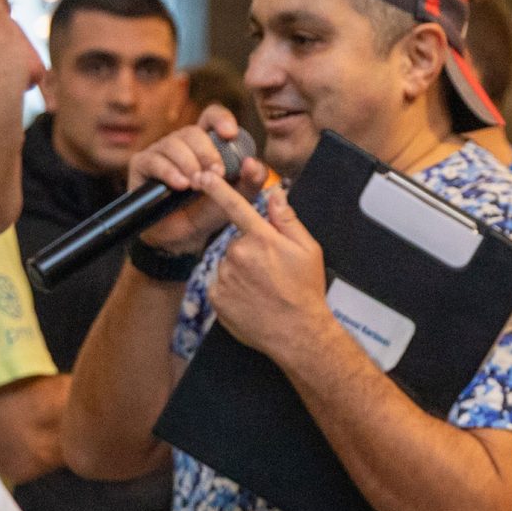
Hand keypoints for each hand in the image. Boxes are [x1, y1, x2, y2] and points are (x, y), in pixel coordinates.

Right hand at [128, 105, 267, 255]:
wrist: (184, 237)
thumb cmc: (209, 211)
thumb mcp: (237, 197)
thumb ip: (251, 180)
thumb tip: (253, 163)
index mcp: (206, 143)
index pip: (211, 116)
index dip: (220, 119)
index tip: (230, 134)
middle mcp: (182, 142)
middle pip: (193, 132)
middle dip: (208, 153)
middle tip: (217, 174)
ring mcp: (160, 151)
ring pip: (174, 144)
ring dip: (189, 164)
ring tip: (197, 185)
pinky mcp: (142, 164)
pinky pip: (155, 160)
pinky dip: (170, 172)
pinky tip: (180, 185)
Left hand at [201, 179, 333, 368]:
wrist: (297, 334)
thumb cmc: (306, 292)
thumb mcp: (308, 250)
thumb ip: (288, 220)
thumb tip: (276, 194)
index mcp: (262, 239)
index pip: (236, 206)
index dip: (218, 188)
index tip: (203, 175)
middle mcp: (239, 254)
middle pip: (237, 242)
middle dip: (250, 251)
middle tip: (271, 273)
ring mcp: (225, 276)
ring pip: (228, 263)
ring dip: (241, 271)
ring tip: (262, 290)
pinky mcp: (216, 297)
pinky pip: (220, 284)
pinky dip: (231, 289)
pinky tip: (250, 300)